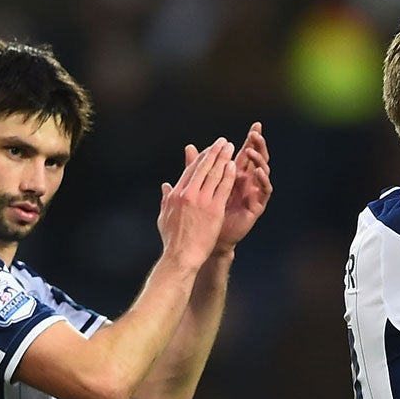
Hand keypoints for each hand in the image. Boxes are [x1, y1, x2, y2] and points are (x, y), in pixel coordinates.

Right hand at [156, 137, 237, 268]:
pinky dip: (229, 174)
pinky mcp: (214, 209)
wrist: (181, 257)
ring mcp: (201, 201)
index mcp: (176, 194)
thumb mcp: (164, 217)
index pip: (190, 170)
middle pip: (202, 167)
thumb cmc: (173, 241)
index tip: (208, 150)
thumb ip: (166, 199)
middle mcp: (188, 194)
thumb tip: (165, 186)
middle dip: (213, 152)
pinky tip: (234, 165)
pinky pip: (224, 187)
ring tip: (230, 147)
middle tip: (222, 142)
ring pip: (214, 173)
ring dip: (223, 158)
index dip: (200, 158)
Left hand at [195, 122, 271, 252]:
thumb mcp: (199, 185)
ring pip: (263, 172)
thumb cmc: (203, 215)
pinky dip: (263, 181)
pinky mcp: (256, 207)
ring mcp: (253, 194)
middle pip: (257, 159)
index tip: (256, 125)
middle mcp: (246, 183)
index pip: (246, 153)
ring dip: (259, 160)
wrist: (208, 241)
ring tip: (252, 151)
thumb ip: (196, 166)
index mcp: (235, 175)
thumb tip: (188, 146)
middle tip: (256, 133)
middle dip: (258, 145)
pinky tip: (258, 172)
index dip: (252, 139)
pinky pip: (264, 192)